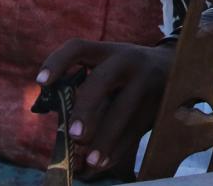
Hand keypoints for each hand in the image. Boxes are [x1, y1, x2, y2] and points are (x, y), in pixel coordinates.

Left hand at [36, 39, 172, 177]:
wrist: (172, 67)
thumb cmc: (127, 71)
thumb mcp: (110, 64)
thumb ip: (88, 85)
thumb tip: (61, 124)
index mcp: (108, 52)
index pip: (79, 48)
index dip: (58, 61)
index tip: (40, 82)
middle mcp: (127, 62)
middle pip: (102, 81)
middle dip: (86, 109)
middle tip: (74, 135)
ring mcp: (145, 83)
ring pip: (122, 112)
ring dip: (103, 140)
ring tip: (88, 161)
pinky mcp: (156, 105)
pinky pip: (134, 132)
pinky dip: (116, 151)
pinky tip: (102, 164)